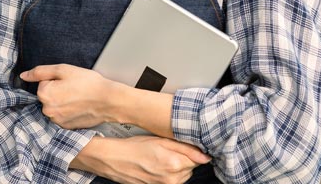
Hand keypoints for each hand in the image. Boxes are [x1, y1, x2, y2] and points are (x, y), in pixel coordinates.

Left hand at [20, 63, 114, 128]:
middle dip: (56, 91)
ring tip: (76, 98)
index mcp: (45, 94)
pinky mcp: (65, 127)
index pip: (42, 83)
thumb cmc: (88, 83)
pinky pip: (59, 115)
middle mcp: (48, 110)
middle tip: (73, 89)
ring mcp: (56, 121)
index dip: (55, 80)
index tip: (67, 82)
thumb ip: (40, 71)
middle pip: (46, 96)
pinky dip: (66, 111)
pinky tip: (77, 107)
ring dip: (61, 101)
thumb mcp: (63, 70)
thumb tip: (23, 76)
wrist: (108, 100)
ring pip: (52, 106)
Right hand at [72, 135, 210, 183]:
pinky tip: (156, 166)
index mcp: (175, 163)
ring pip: (183, 175)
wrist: (115, 160)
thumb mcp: (160, 140)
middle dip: (183, 158)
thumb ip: (186, 148)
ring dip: (176, 167)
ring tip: (159, 157)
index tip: (181, 144)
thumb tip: (205, 156)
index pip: (198, 158)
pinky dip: (168, 174)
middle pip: (190, 168)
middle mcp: (174, 179)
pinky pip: (173, 181)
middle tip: (166, 149)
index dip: (190, 149)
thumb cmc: (135, 147)